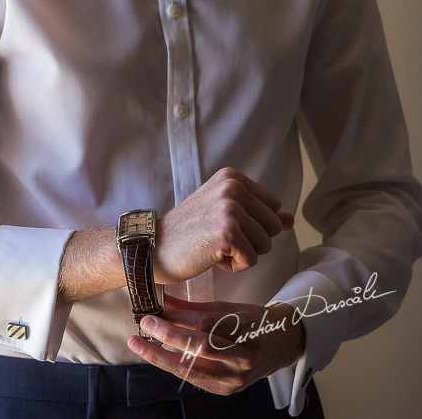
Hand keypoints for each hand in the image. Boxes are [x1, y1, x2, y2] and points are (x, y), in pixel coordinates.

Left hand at [127, 294, 304, 394]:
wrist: (281, 346)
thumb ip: (192, 308)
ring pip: (193, 369)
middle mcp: (242, 357)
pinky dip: (174, 367)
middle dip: (166, 336)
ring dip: (161, 357)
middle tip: (144, 325)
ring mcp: (236, 378)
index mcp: (244, 331)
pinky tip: (157, 356)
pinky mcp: (227, 390)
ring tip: (139, 345)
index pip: (205, 325)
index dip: (176, 318)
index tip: (152, 311)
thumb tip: (160, 301)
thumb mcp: (225, 308)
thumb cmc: (251, 323)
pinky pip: (195, 379)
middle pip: (200, 348)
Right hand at [155, 167, 293, 283]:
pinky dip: (235, 266)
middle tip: (216, 237)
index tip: (221, 224)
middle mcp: (232, 187)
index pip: (273, 207)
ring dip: (242, 254)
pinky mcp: (228, 233)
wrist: (153, 246)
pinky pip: (252, 260)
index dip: (253, 224)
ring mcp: (230, 209)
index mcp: (232, 177)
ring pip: (266, 245)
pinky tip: (211, 257)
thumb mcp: (224, 214)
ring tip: (213, 246)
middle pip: (273, 226)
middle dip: (251, 240)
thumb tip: (290, 220)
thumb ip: (259, 214)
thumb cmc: (189, 232)